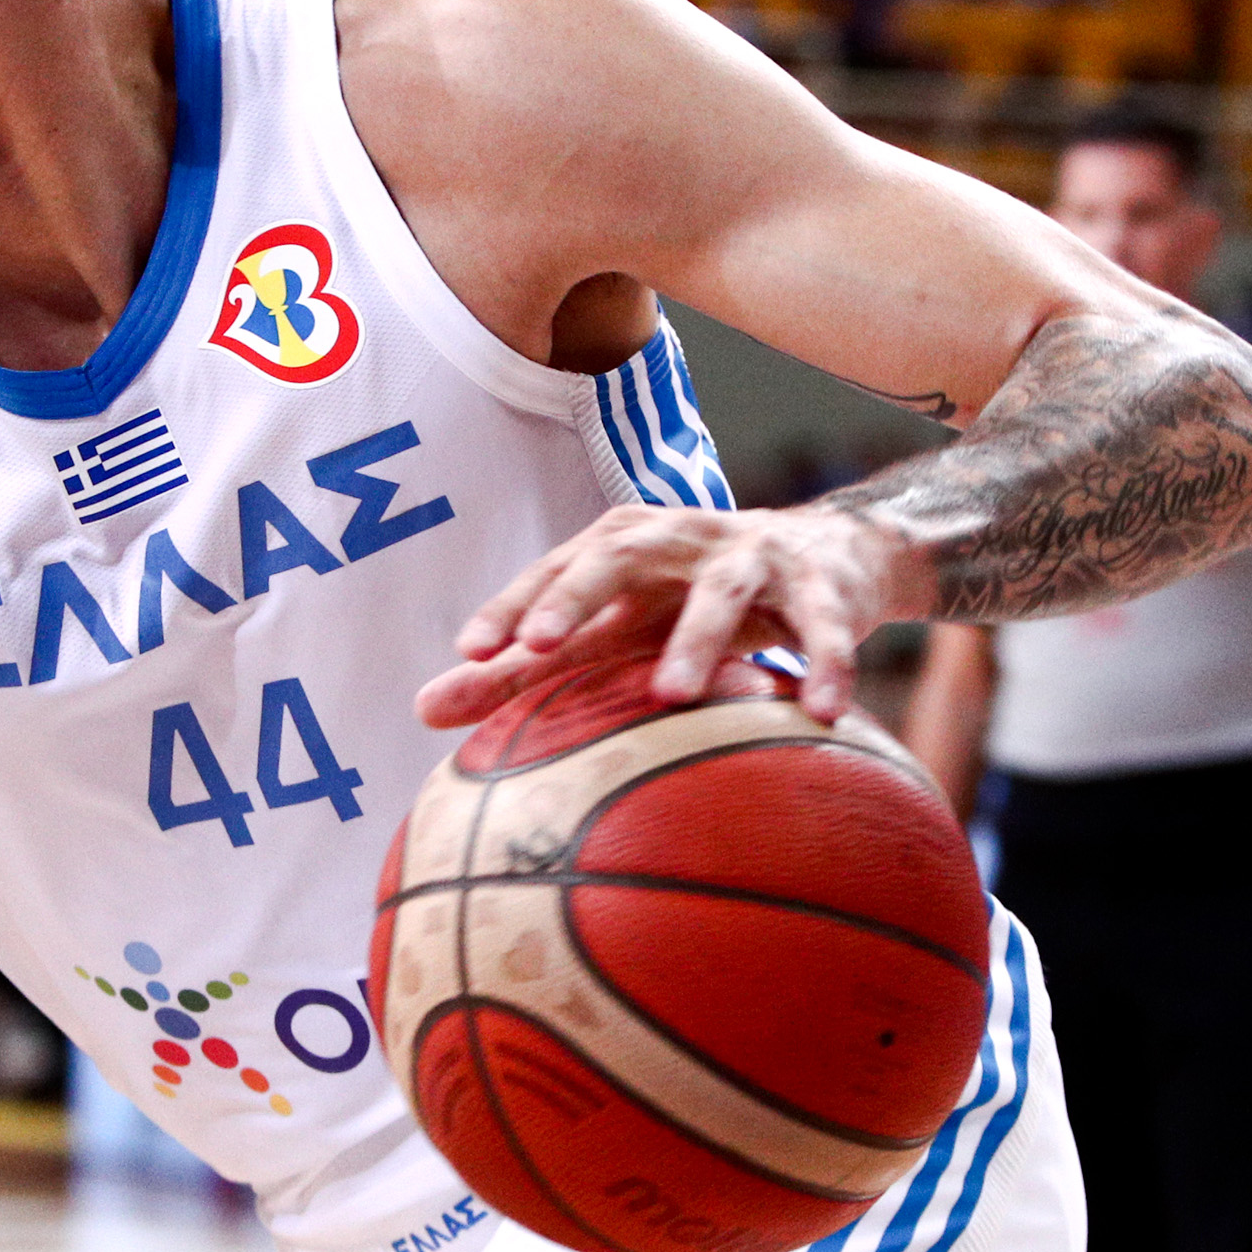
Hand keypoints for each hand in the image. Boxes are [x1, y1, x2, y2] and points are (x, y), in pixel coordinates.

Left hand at [420, 502, 907, 728]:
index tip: (470, 651)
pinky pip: (822, 626)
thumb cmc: (689, 601)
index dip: (512, 606)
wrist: (828, 557)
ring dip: (697, 639)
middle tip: (539, 646)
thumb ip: (525, 671)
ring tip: (671, 696)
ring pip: (721, 589)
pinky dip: (822, 663)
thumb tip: (422, 711)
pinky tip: (817, 712)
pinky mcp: (822, 586)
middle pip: (621, 555)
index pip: (554, 570)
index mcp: (621, 546)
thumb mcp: (613, 630)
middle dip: (578, 594)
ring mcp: (753, 555)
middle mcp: (680, 539)